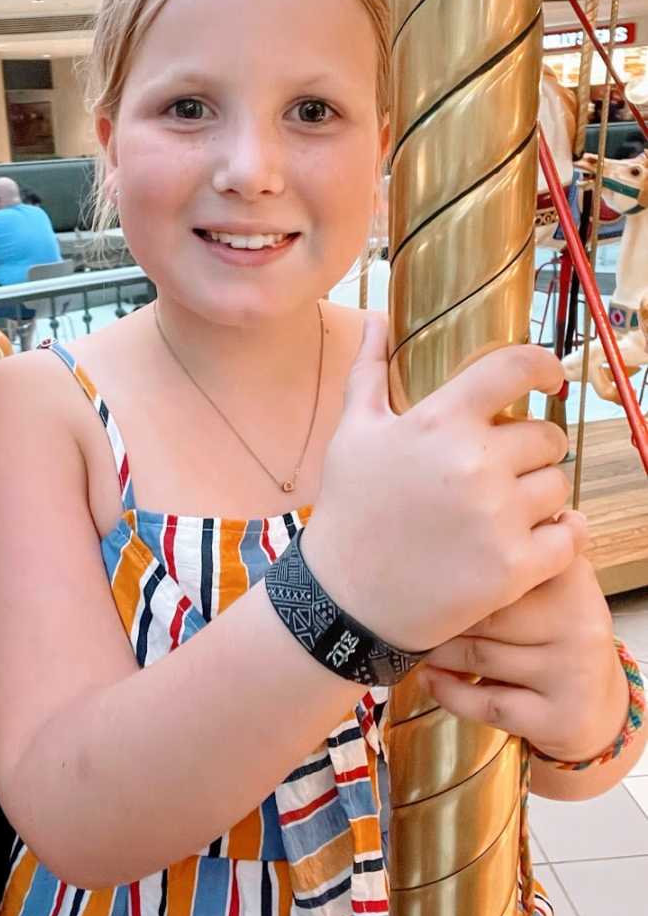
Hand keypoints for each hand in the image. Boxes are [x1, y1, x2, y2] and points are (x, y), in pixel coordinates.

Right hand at [302, 315, 577, 651]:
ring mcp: (497, 517)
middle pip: (547, 437)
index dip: (543, 366)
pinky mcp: (513, 567)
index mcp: (439, 421)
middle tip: (506, 468)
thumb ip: (369, 370)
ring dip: (541, 495)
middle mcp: (474, 463)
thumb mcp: (352, 432)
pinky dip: (560, 537)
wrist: (345, 598)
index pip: (515, 368)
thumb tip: (376, 317)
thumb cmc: (349, 508)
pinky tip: (536, 537)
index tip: (549, 378)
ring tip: (507, 509)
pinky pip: (569, 537)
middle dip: (532, 450)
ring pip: (558, 486)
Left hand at [420, 539, 629, 762]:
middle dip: (442, 618)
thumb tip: (429, 539)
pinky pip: (488, 703)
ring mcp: (574, 670)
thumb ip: (501, 560)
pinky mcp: (560, 716)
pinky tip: (429, 680)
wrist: (594, 703)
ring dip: (438, 653)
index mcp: (570, 574)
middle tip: (411, 615)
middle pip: (486, 612)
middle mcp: (580, 620)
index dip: (453, 573)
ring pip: (481, 657)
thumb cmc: (548, 632)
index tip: (421, 575)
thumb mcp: (540, 587)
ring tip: (418, 645)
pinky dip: (449, 692)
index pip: (501, 565)